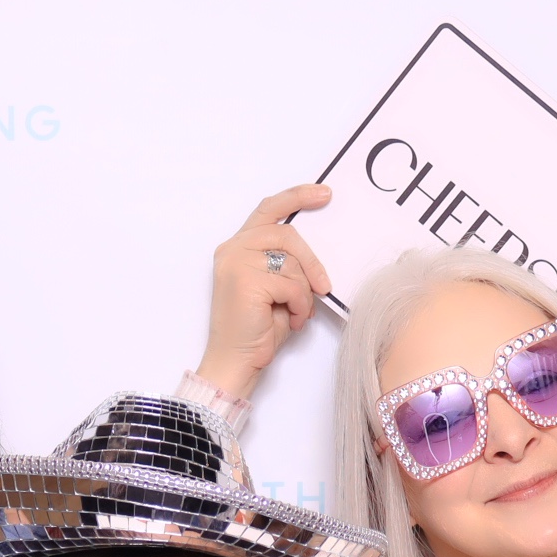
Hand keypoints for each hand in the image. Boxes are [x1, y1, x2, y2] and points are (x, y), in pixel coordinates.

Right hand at [197, 185, 334, 401]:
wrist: (236, 363)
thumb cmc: (257, 331)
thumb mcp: (276, 288)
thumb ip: (287, 263)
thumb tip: (316, 253)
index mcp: (237, 247)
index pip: (268, 210)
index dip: (296, 197)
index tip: (323, 194)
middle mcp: (233, 249)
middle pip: (287, 234)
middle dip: (312, 260)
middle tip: (324, 285)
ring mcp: (237, 263)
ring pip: (292, 261)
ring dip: (304, 291)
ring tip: (297, 313)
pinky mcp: (247, 280)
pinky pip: (292, 283)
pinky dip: (300, 304)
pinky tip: (292, 320)